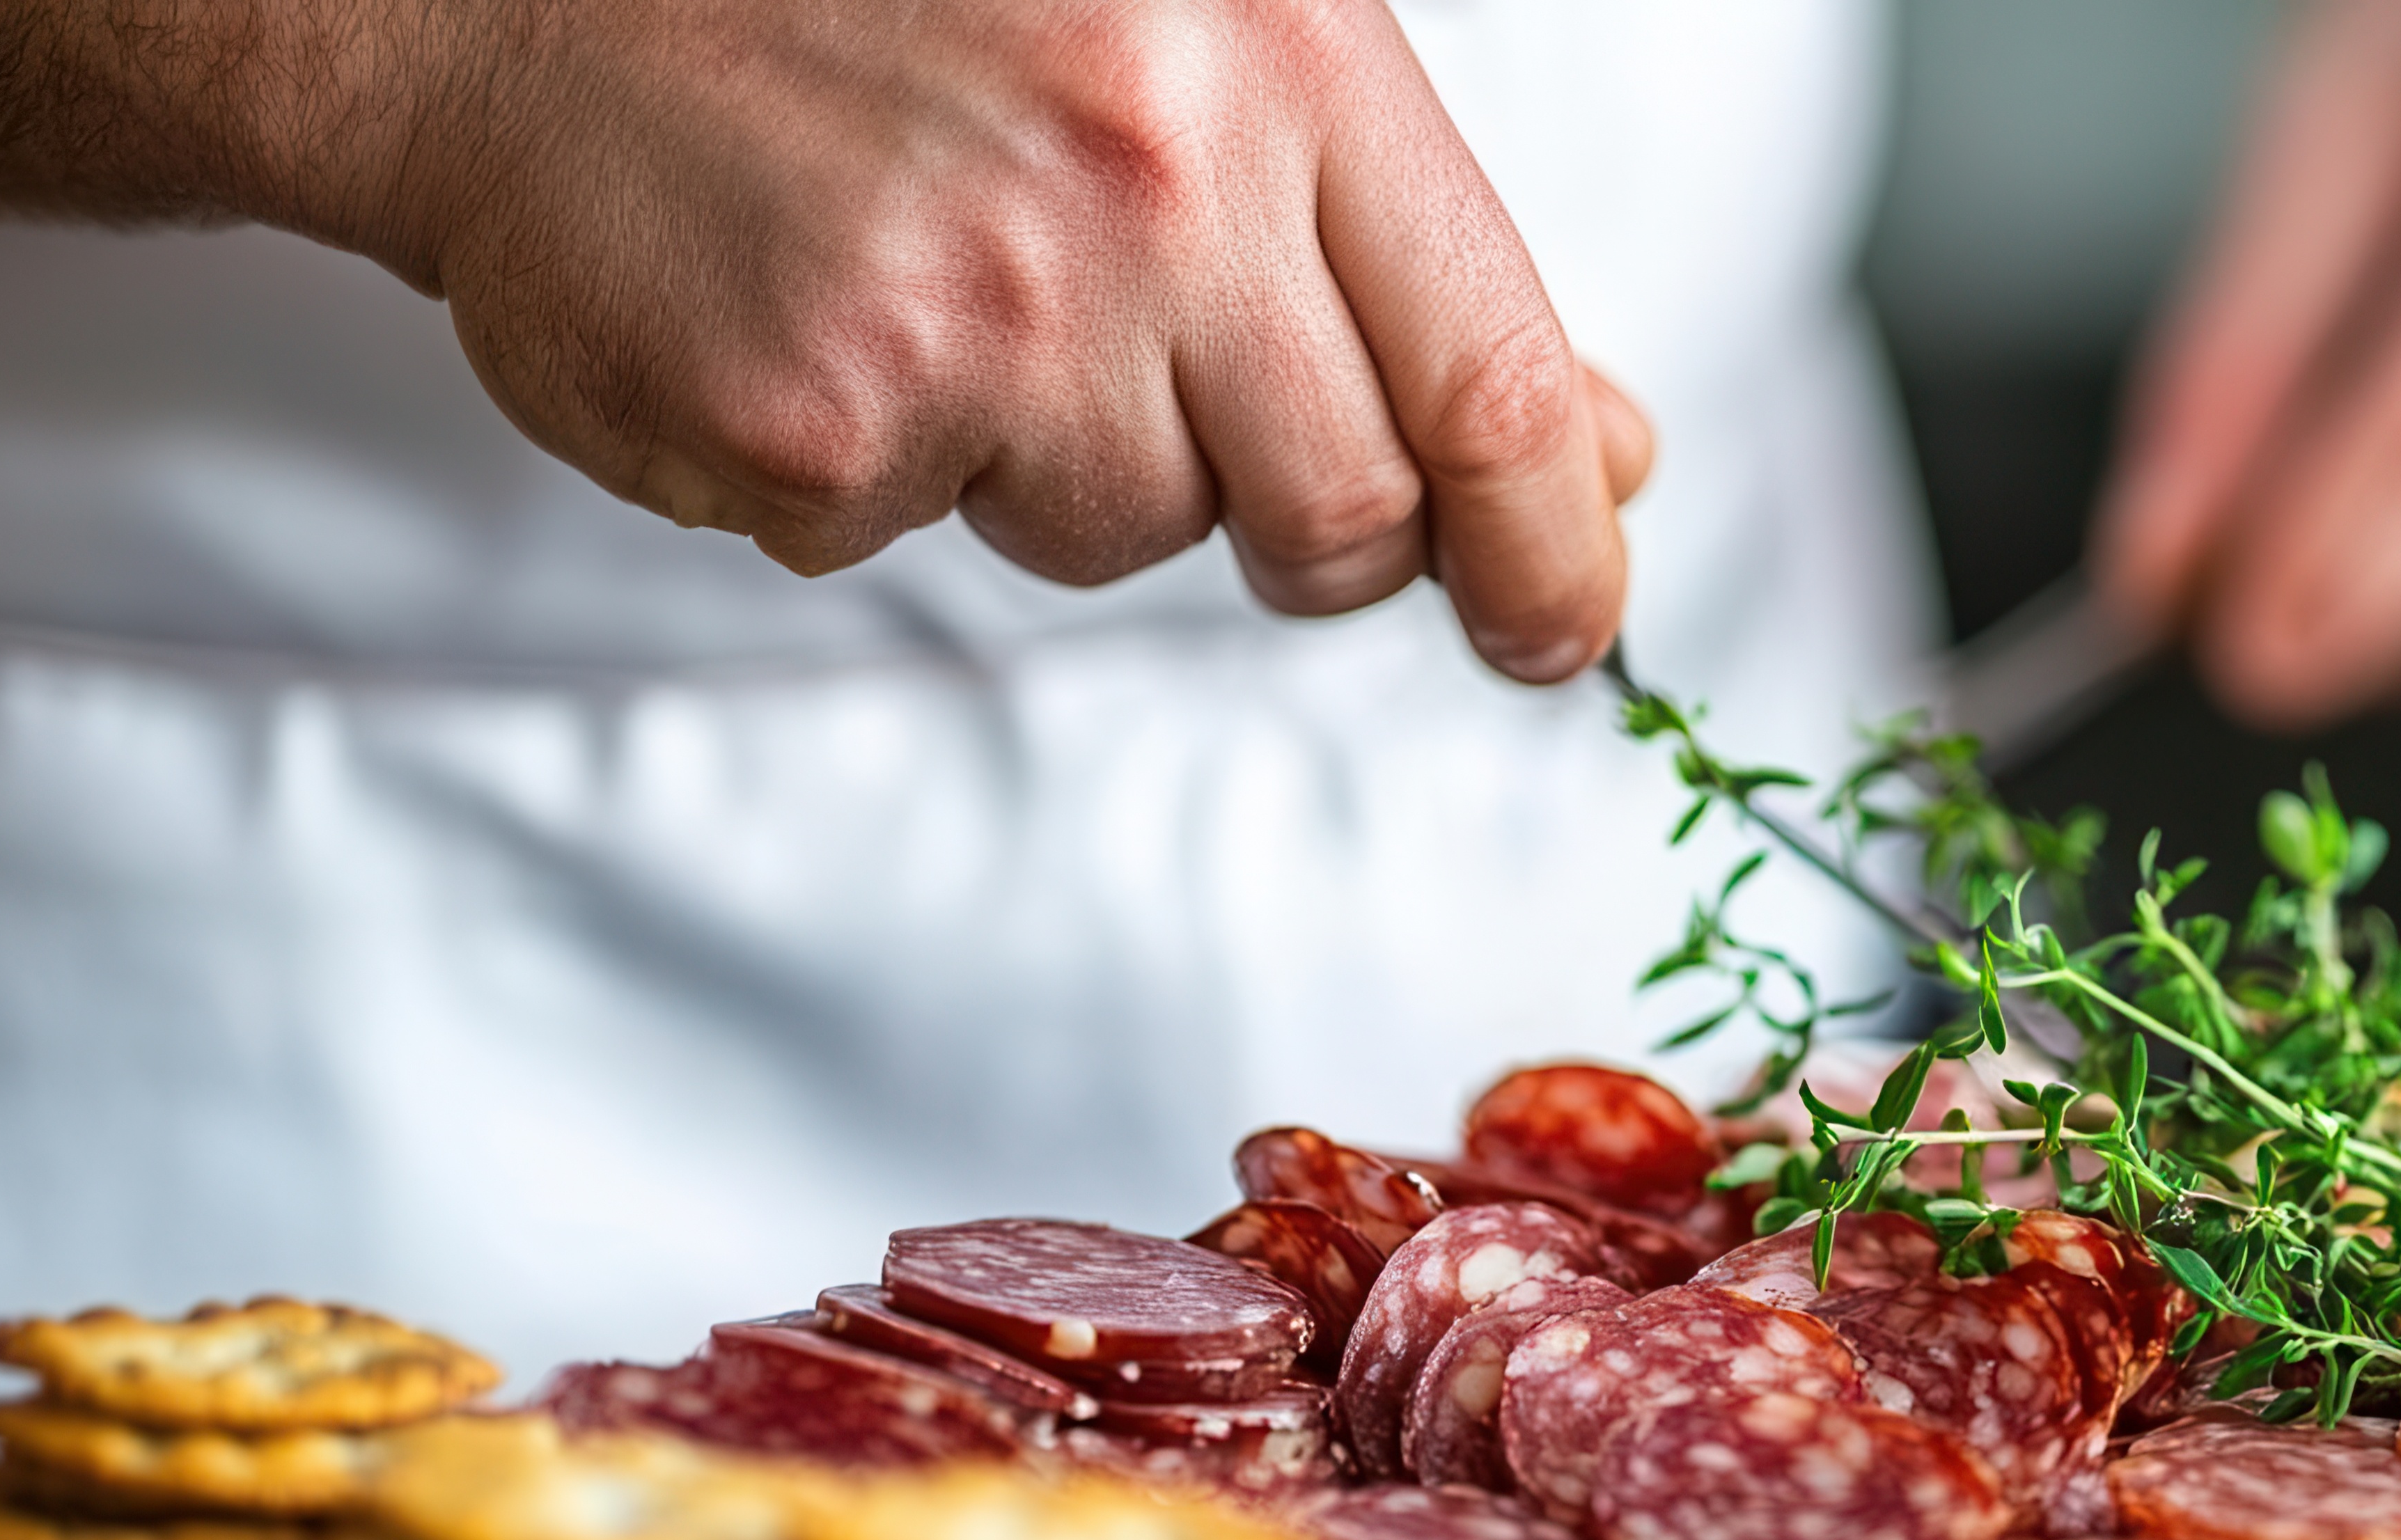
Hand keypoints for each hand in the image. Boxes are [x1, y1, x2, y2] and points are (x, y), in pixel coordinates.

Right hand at [288, 0, 1649, 676]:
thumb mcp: (1202, 45)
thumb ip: (1400, 254)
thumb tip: (1598, 455)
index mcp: (1280, 60)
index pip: (1498, 381)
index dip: (1555, 544)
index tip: (1564, 621)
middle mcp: (1159, 179)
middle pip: (1345, 509)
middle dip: (1302, 522)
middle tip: (1171, 411)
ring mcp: (990, 312)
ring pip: (1132, 529)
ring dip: (1054, 457)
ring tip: (933, 277)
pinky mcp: (828, 424)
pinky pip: (916, 538)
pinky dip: (865, 461)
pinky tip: (802, 307)